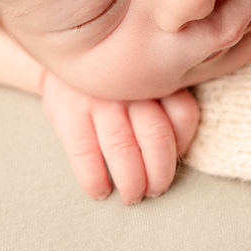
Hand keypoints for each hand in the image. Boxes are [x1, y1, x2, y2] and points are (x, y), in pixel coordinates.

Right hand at [40, 72, 199, 203]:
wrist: (67, 54)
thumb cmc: (119, 81)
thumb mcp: (147, 79)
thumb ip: (169, 102)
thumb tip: (179, 150)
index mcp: (156, 78)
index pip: (183, 114)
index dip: (183, 144)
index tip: (175, 157)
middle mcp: (130, 87)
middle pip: (156, 136)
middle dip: (160, 174)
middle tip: (155, 190)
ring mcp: (99, 99)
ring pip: (122, 148)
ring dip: (132, 182)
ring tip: (133, 196)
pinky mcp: (68, 112)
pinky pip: (85, 153)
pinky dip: (95, 180)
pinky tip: (101, 191)